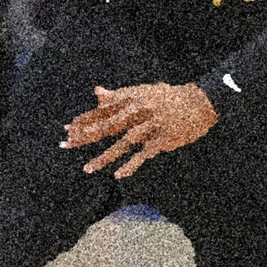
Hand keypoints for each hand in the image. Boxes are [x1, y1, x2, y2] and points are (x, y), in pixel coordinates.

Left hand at [60, 82, 217, 178]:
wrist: (199, 102)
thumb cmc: (168, 98)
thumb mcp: (143, 92)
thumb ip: (118, 95)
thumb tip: (96, 91)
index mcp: (132, 99)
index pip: (102, 110)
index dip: (84, 120)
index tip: (67, 129)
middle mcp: (139, 111)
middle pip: (108, 125)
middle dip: (86, 135)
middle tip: (67, 145)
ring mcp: (151, 125)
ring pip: (123, 142)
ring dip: (104, 156)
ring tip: (87, 168)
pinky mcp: (162, 139)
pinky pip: (143, 154)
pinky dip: (131, 165)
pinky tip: (118, 174)